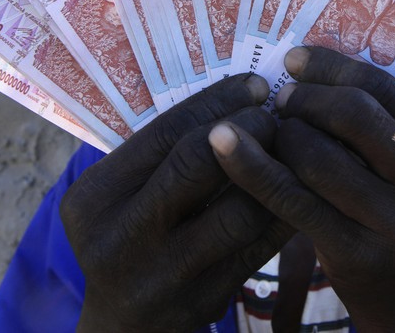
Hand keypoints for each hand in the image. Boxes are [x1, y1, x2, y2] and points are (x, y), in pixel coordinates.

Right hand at [60, 74, 294, 332]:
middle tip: (276, 115)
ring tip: (292, 148)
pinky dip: (283, 211)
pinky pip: (259, 247)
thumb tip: (232, 96)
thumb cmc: (129, 238)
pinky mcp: (203, 300)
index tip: (255, 85)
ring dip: (274, 172)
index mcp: (94, 198)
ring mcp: (163, 274)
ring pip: (238, 211)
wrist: (123, 327)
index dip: (218, 102)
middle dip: (248, 130)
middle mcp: (121, 237)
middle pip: (197, 164)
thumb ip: (159, 156)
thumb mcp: (120, 197)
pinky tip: (299, 188)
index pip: (165, 133)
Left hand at [208, 47, 394, 331]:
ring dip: (282, 133)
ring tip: (269, 131)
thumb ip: (380, 121)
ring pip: (320, 155)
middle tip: (280, 100)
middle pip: (356, 115)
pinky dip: (252, 166)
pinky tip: (223, 145)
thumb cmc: (394, 213)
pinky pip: (293, 198)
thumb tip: (306, 64)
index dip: (332, 67)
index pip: (386, 89)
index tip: (293, 60)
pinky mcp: (360, 256)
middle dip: (307, 99)